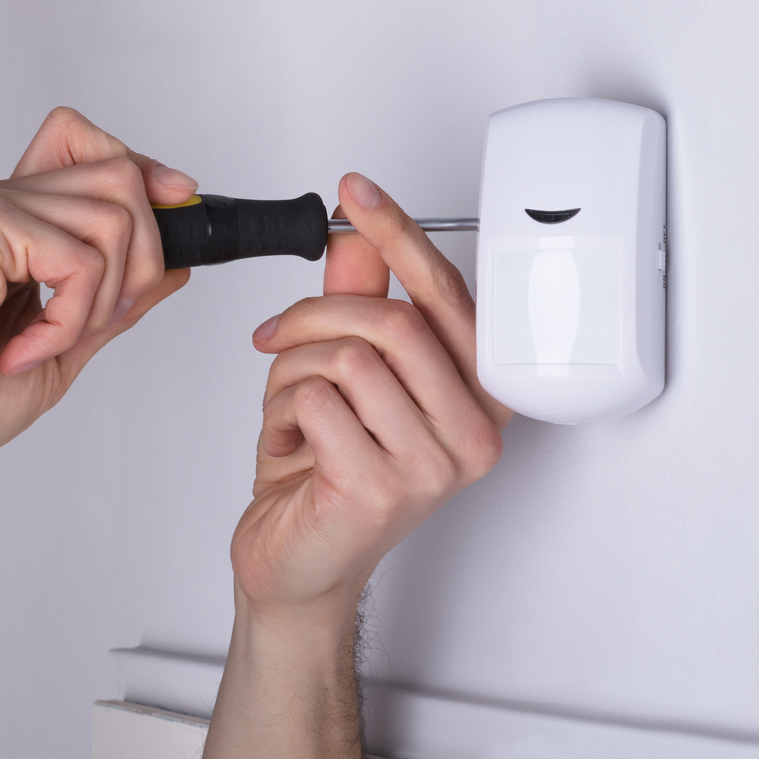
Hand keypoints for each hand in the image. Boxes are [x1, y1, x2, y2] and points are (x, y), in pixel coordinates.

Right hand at [0, 108, 195, 477]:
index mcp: (7, 226)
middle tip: (104, 319)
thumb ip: (108, 305)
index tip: (177, 202)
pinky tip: (24, 350)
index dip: (143, 168)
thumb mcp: (54, 352)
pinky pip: (82, 255)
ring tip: (54, 343)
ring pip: (115, 208)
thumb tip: (172, 266)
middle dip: (146, 247)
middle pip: (117, 166)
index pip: (88, 149)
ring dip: (108, 294)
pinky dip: (71, 316)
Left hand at [235, 173, 510, 622]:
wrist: (296, 564)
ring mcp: (432, 467)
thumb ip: (359, 301)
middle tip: (278, 335)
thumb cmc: (325, 476)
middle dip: (316, 316)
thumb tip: (356, 236)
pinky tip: (290, 443)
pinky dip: (283, 412)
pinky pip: (318, 402)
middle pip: (393, 322)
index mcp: (481, 398)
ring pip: (348, 359)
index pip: (449, 297)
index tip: (356, 193)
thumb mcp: (343, 373)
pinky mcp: (380, 490)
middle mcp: (472, 434)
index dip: (399, 235)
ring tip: (288, 406)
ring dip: (291, 373)